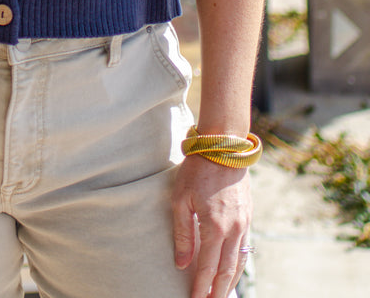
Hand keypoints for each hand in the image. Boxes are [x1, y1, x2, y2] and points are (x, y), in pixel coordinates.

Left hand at [172, 155, 252, 297]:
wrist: (225, 145)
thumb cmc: (197, 169)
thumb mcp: (180, 199)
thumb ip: (182, 234)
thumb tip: (181, 264)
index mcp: (214, 227)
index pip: (207, 268)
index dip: (201, 288)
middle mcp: (233, 229)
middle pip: (226, 271)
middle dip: (218, 292)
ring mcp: (244, 223)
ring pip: (239, 262)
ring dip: (231, 282)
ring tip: (222, 295)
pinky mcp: (248, 216)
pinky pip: (246, 247)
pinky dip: (240, 264)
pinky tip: (233, 271)